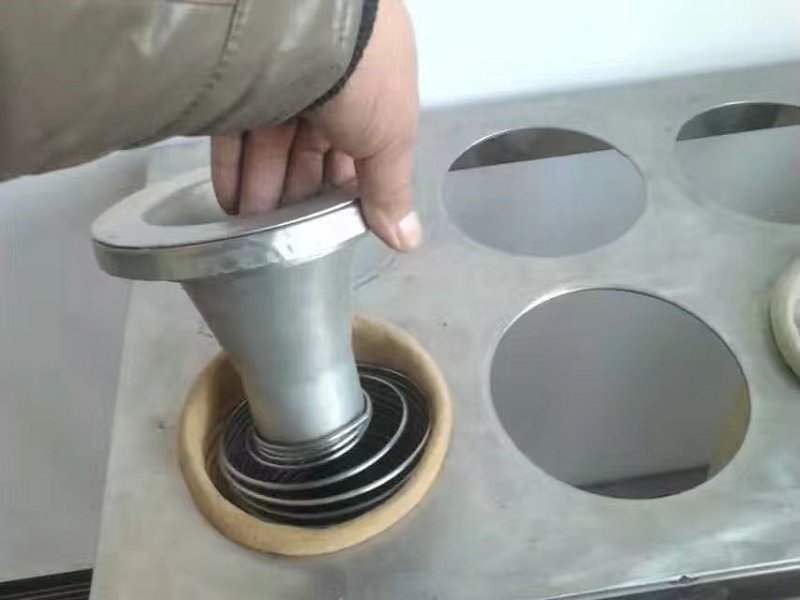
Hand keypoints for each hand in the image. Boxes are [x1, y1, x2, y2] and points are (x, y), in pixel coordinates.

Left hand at [211, 0, 420, 251]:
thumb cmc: (366, 73)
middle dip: (298, 194)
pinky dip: (232, 166)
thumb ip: (391, 190)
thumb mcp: (391, 138)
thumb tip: (408, 241)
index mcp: (371, 94)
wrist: (315, 12)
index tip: (328, 225)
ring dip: (263, 188)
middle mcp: (327, 84)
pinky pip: (235, 129)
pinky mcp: (238, 79)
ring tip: (252, 228)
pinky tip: (230, 199)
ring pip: (270, 143)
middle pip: (309, 150)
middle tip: (285, 235)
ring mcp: (281, 79)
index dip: (342, 189)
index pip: (355, 151)